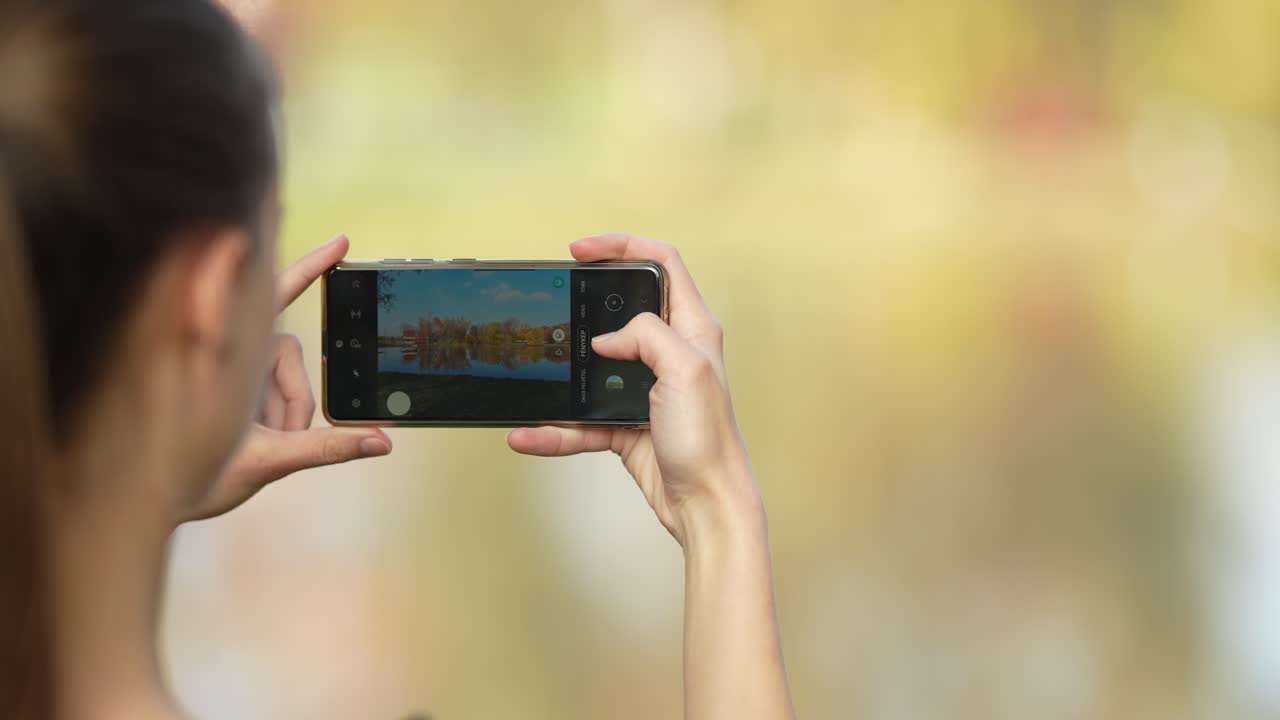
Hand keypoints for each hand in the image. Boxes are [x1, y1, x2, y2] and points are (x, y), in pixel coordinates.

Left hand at [181, 235, 392, 522]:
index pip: (275, 295)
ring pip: (290, 377)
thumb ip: (327, 448)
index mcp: (229, 354)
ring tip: (254, 443)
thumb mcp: (268, 461)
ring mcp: (237, 367)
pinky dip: (279, 417)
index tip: (341, 242)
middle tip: (271, 437)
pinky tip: (258, 439)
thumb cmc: (193, 474)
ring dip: (283, 414)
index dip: (310, 267)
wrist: (160, 499)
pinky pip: (281, 391)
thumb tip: (382, 440)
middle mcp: (232, 350)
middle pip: (292, 353)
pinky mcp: (240, 384)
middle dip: (291, 401)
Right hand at [507, 234, 760, 546]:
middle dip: (586, 304)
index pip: (662, 265)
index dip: (623, 247)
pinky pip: (581, 420)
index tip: (582, 250)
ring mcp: (645, 389)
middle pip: (622, 310)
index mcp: (692, 330)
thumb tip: (608, 338)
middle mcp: (670, 354)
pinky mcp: (626, 424)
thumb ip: (646, 335)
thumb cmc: (709, 440)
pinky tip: (529, 433)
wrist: (706, 504)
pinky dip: (555, 429)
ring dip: (564, 373)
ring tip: (535, 366)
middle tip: (556, 298)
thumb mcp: (685, 369)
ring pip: (594, 368)